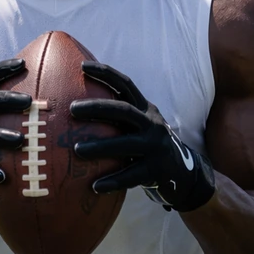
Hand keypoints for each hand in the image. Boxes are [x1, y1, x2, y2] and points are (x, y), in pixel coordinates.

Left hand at [71, 62, 214, 211]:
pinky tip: (94, 187)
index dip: (105, 73)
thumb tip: (72, 108)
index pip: (125, 84)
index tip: (82, 67)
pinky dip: (113, 181)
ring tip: (77, 149)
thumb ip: (117, 117)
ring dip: (100, 146)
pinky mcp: (157, 170)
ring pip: (126, 144)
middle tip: (72, 109)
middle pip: (124, 110)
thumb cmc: (146, 145)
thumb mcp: (137, 126)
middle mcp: (152, 124)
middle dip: (98, 108)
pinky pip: (132, 176)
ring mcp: (156, 147)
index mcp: (145, 109)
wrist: (182, 173)